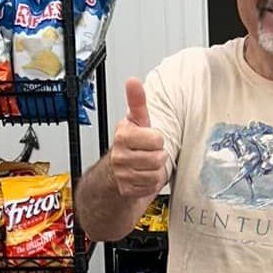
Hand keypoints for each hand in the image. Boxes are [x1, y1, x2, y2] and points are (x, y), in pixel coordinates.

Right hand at [110, 78, 166, 200]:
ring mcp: (122, 174)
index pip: (156, 139)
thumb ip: (136, 101)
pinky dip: (150, 184)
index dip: (157, 140)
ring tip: (146, 165)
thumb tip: (133, 82)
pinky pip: (150, 187)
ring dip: (155, 172)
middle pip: (157, 159)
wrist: (113, 173)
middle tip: (149, 153)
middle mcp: (120, 155)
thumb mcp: (135, 120)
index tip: (149, 139)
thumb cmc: (129, 144)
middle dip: (158, 157)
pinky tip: (142, 177)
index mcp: (123, 135)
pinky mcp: (126, 190)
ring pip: (155, 175)